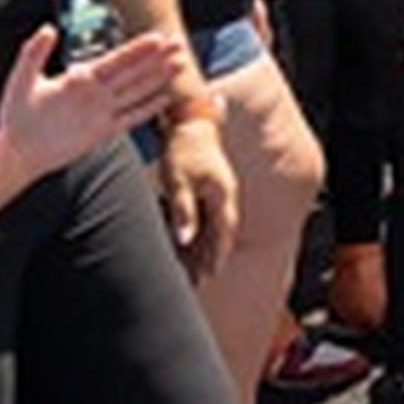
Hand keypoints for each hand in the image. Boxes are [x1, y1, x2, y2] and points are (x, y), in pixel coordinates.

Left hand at [0, 25, 181, 175]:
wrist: (18, 150)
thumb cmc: (16, 115)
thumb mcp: (22, 80)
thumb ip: (33, 54)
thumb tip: (48, 28)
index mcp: (80, 78)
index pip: (115, 60)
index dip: (137, 49)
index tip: (157, 37)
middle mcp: (96, 93)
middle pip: (133, 72)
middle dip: (156, 57)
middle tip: (178, 43)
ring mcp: (102, 112)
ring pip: (137, 92)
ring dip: (158, 78)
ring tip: (179, 65)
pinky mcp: (103, 132)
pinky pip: (131, 118)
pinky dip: (148, 109)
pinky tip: (164, 98)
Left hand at [156, 110, 240, 278]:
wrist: (190, 123)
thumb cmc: (182, 151)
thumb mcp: (178, 183)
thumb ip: (184, 212)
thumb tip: (185, 240)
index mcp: (222, 195)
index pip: (223, 233)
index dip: (217, 256)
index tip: (210, 275)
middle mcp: (225, 196)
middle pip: (222, 234)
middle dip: (212, 258)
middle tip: (202, 281)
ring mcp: (219, 192)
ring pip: (215, 227)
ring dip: (207, 248)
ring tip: (197, 268)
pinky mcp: (210, 188)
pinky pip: (208, 217)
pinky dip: (201, 233)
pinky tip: (190, 243)